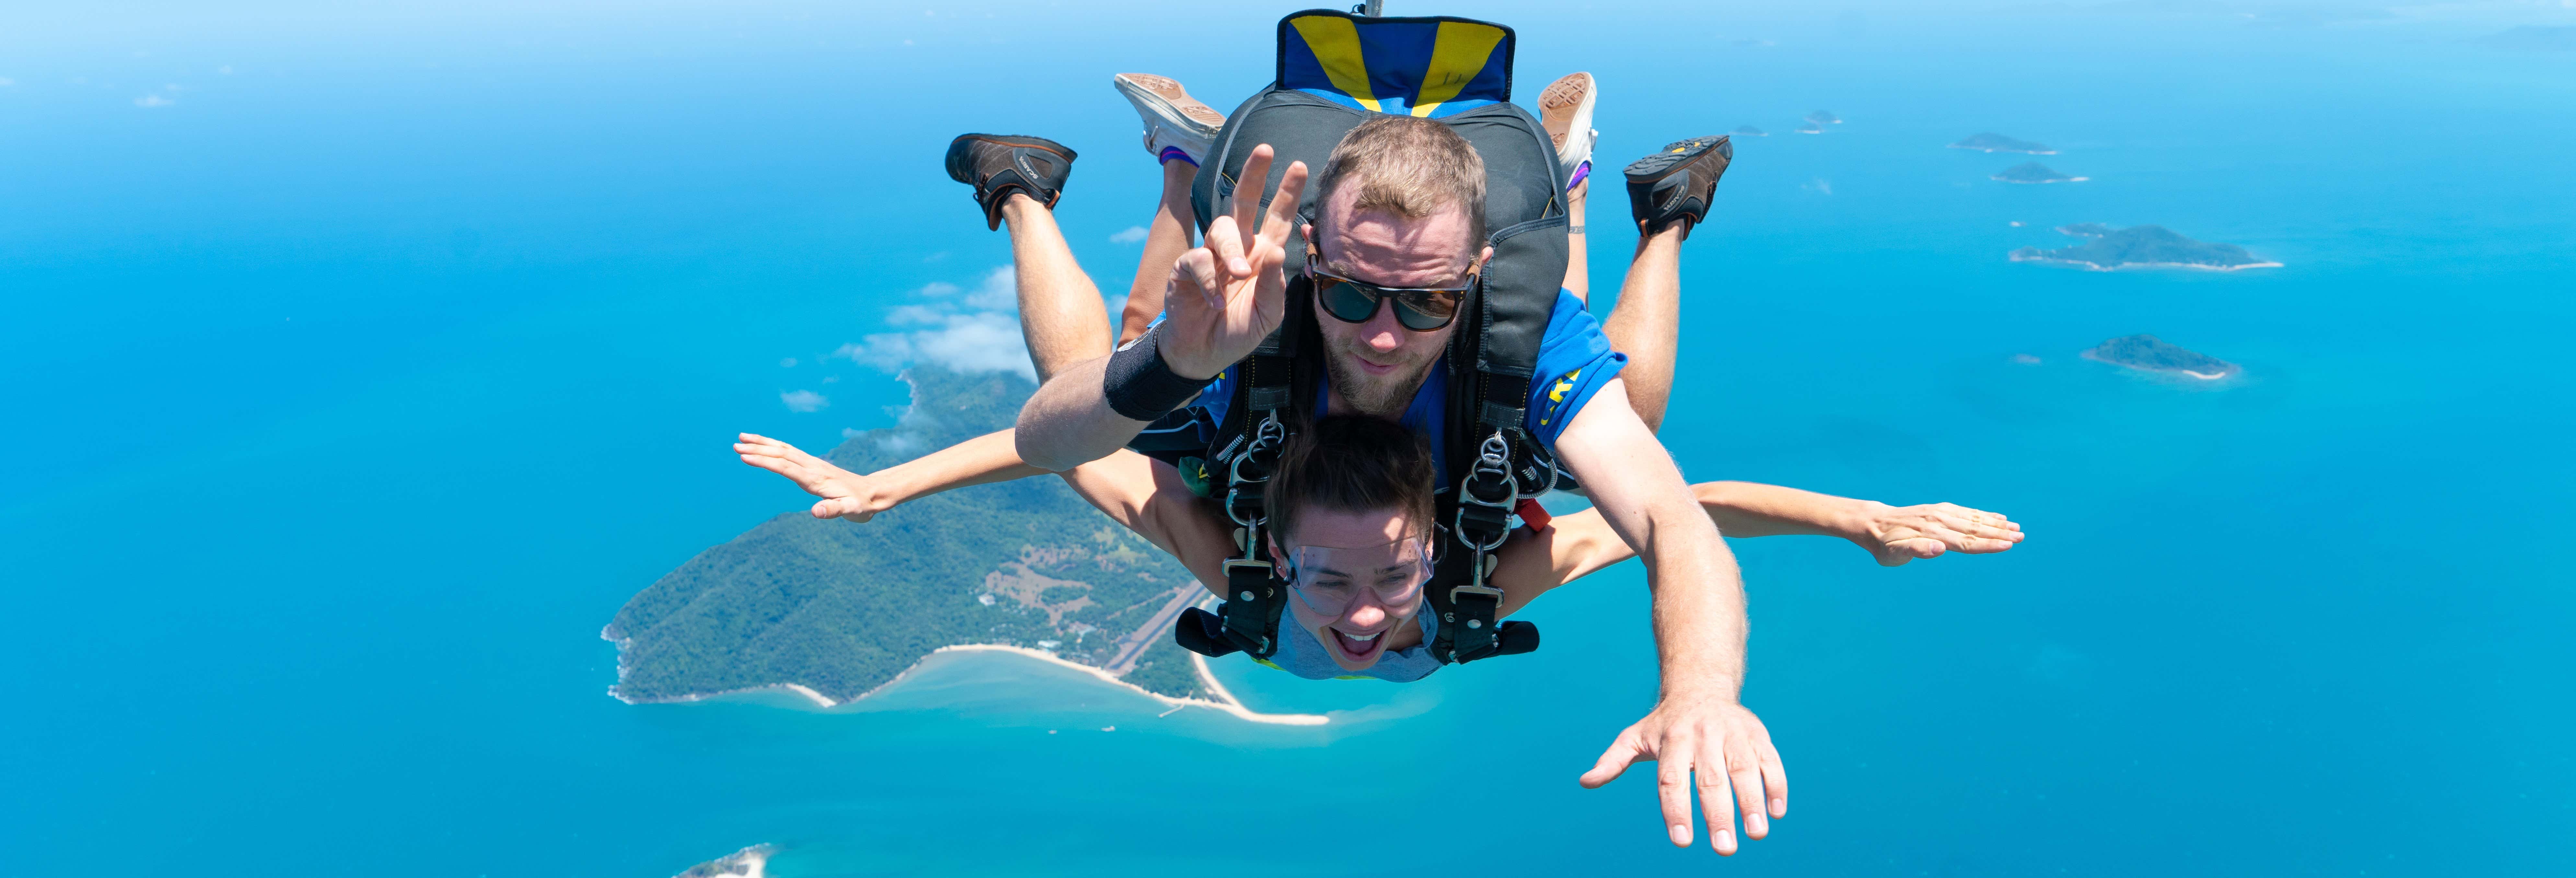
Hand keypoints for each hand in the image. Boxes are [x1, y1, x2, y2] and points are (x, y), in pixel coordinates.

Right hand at [734, 433, 890, 521]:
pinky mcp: (813, 465)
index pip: (785, 467)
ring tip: (743, 437)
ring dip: (763, 443)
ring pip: (784, 449)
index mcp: (816, 479)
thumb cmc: (860, 505)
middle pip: (781, 454)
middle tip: (736, 444)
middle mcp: (812, 467)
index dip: (765, 461)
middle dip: (758, 449)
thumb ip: (833, 510)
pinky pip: (790, 452)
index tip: (745, 456)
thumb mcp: (850, 511)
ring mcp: (813, 464)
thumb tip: (816, 512)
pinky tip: (765, 446)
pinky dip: (775, 446)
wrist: (873, 493)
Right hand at [1158, 144, 1308, 379]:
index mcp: (1261, 255)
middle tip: (1266, 149)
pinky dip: (1209, 283)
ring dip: (1231, 251)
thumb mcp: (1267, 316)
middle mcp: (1237, 248)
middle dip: (1254, 174)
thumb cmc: (1238, 330)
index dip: (1287, 193)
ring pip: (1221, 229)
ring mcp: (1210, 256)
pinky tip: (1215, 303)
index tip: (1299, 166)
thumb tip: (1277, 252)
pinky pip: (1197, 262)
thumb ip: (1274, 288)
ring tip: (1238, 276)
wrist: (1203, 354)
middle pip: (1244, 202)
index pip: (1277, 218)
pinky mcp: (1186, 268)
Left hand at [1579, 696, 1784, 854]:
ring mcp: (1733, 734)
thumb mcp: (1635, 736)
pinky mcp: (1757, 734)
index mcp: (1672, 740)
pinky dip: (1776, 784)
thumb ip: (1613, 761)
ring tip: (1756, 833)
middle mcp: (1703, 735)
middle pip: (1710, 778)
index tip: (1682, 842)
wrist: (1700, 687)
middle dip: (1718, 814)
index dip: (1676, 810)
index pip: (1671, 779)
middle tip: (1724, 849)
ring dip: (1752, 801)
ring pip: (1744, 768)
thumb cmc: (1665, 724)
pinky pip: (1770, 759)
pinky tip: (1777, 812)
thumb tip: (1586, 781)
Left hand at [1848, 501, 2022, 565]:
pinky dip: (1983, 514)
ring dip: (1996, 523)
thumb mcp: (1893, 554)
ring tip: (2016, 527)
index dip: (1988, 544)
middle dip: (1999, 533)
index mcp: (1931, 534)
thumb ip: (1916, 551)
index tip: (2008, 545)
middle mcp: (1938, 520)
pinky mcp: (1940, 509)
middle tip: (2022, 536)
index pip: (1965, 541)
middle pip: (1974, 528)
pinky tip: (1998, 516)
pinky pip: (1966, 511)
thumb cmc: (1884, 545)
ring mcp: (1940, 513)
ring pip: (1973, 518)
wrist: (1873, 524)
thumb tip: (1940, 549)